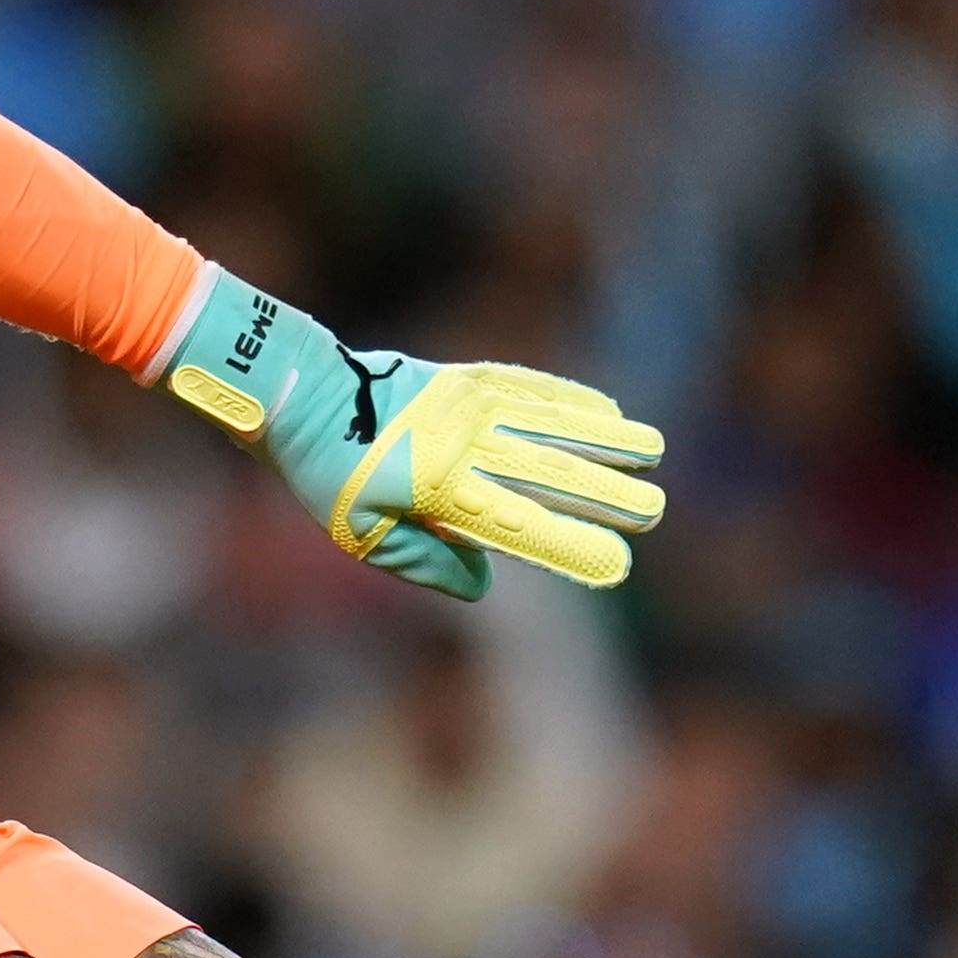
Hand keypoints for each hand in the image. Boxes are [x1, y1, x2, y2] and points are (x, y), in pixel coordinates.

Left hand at [157, 265, 665, 598]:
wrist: (301, 394)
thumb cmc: (328, 477)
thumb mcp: (365, 538)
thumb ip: (429, 563)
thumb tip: (486, 581)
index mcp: (440, 492)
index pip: (521, 526)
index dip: (571, 545)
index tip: (616, 564)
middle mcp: (464, 446)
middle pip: (549, 473)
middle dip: (607, 493)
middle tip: (656, 510)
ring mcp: (468, 405)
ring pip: (550, 424)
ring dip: (604, 437)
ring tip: (653, 450)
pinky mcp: (465, 376)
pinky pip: (529, 387)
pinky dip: (569, 398)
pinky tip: (605, 407)